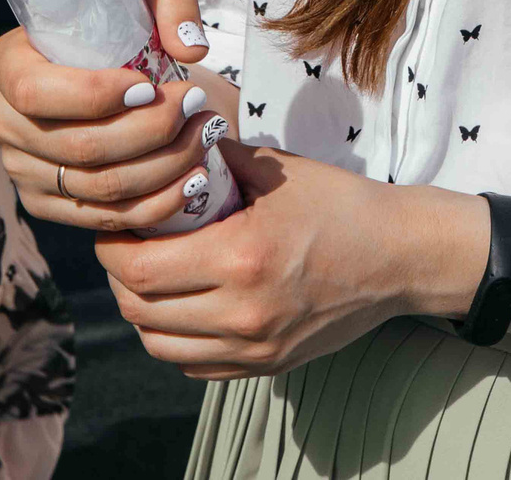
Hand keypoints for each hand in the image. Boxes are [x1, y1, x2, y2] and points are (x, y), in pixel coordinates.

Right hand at [0, 0, 230, 231]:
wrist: (108, 69)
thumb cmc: (119, 27)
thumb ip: (171, 5)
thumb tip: (190, 52)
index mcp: (5, 62)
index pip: (35, 91)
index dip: (93, 95)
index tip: (148, 86)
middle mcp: (1, 120)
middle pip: (78, 146)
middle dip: (151, 130)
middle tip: (198, 106)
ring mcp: (19, 169)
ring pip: (97, 185)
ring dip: (164, 166)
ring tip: (205, 136)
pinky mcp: (45, 204)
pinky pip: (103, 217)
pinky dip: (156, 204)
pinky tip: (193, 179)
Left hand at [97, 145, 485, 378]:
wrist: (399, 257)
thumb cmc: (342, 206)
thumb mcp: (278, 171)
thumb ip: (218, 159)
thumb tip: (170, 144)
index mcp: (240, 257)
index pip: (138, 269)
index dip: (111, 249)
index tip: (113, 227)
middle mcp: (242, 313)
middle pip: (140, 310)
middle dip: (120, 277)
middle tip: (126, 248)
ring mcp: (254, 347)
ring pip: (160, 346)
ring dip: (143, 312)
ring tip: (150, 279)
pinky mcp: (267, 365)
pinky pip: (194, 366)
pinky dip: (175, 340)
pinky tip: (183, 308)